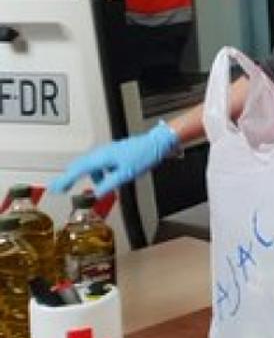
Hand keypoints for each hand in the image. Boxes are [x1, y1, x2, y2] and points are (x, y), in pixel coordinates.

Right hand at [49, 122, 179, 195]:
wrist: (155, 143)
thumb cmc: (143, 155)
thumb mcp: (125, 174)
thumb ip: (109, 184)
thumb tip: (97, 194)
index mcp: (100, 158)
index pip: (76, 171)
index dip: (64, 180)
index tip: (54, 188)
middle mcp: (100, 153)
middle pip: (79, 166)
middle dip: (69, 178)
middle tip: (61, 189)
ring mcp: (106, 152)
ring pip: (90, 166)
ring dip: (89, 177)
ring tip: (95, 188)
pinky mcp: (113, 153)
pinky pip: (100, 165)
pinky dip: (99, 173)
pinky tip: (107, 179)